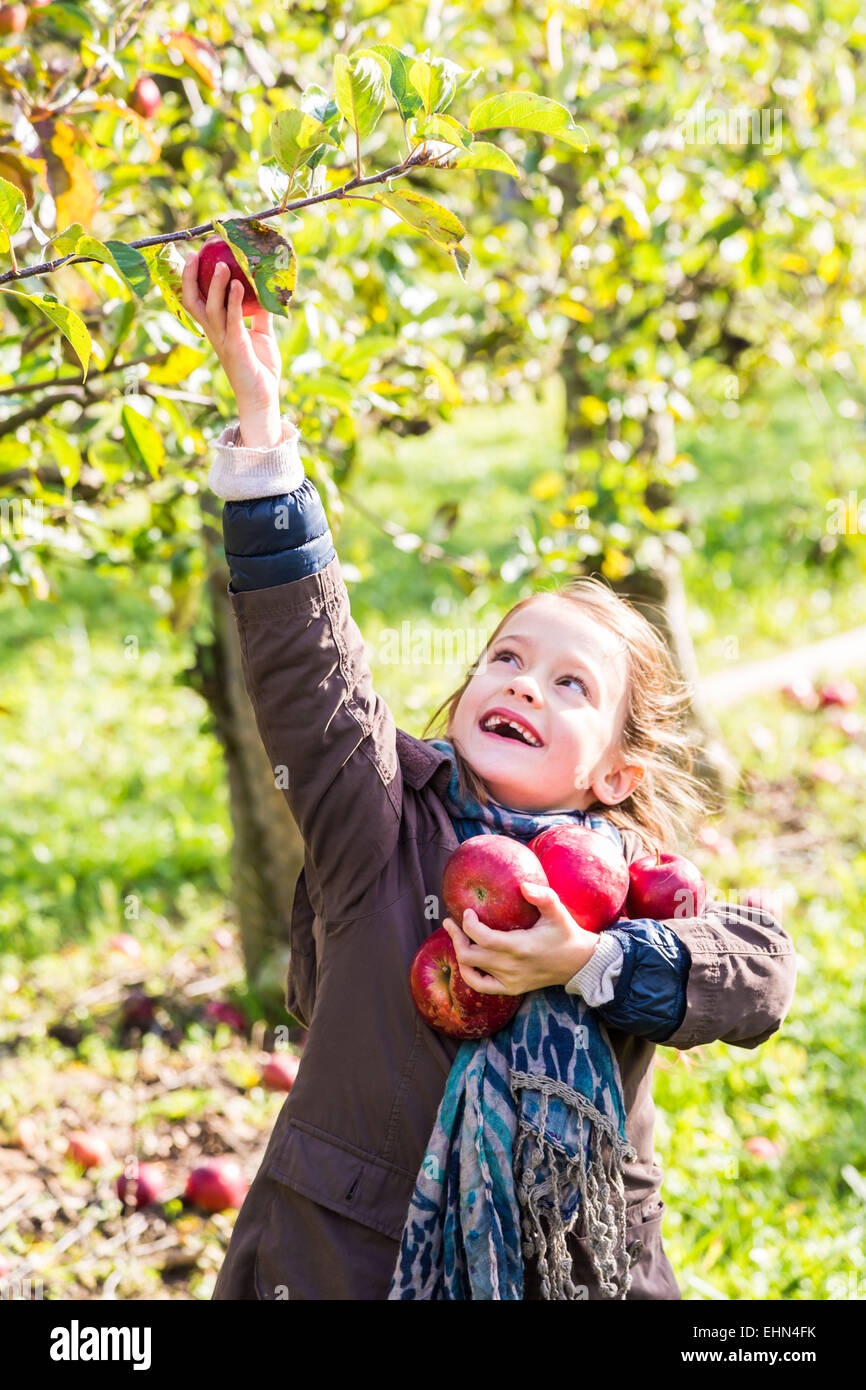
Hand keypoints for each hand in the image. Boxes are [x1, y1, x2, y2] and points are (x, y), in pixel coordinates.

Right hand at [180, 249, 281, 425]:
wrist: (263, 397)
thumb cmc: (260, 368)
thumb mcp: (261, 335)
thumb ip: (260, 314)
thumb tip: (266, 292)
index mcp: (217, 329)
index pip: (197, 300)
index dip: (192, 278)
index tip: (196, 255)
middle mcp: (214, 333)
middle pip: (193, 301)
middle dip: (190, 277)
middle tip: (197, 252)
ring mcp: (223, 340)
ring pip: (212, 307)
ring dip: (216, 285)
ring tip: (223, 264)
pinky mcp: (235, 347)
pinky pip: (233, 319)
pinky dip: (234, 300)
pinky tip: (239, 284)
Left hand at [442, 881, 599, 994]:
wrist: (577, 963)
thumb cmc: (565, 933)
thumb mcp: (557, 911)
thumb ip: (542, 896)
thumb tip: (522, 885)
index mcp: (520, 947)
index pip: (483, 938)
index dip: (469, 924)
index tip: (466, 911)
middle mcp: (512, 967)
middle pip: (470, 955)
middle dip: (456, 937)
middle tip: (450, 921)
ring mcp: (509, 980)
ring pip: (471, 971)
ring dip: (459, 953)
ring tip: (456, 936)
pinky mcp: (510, 989)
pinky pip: (480, 985)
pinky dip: (468, 973)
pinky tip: (466, 959)